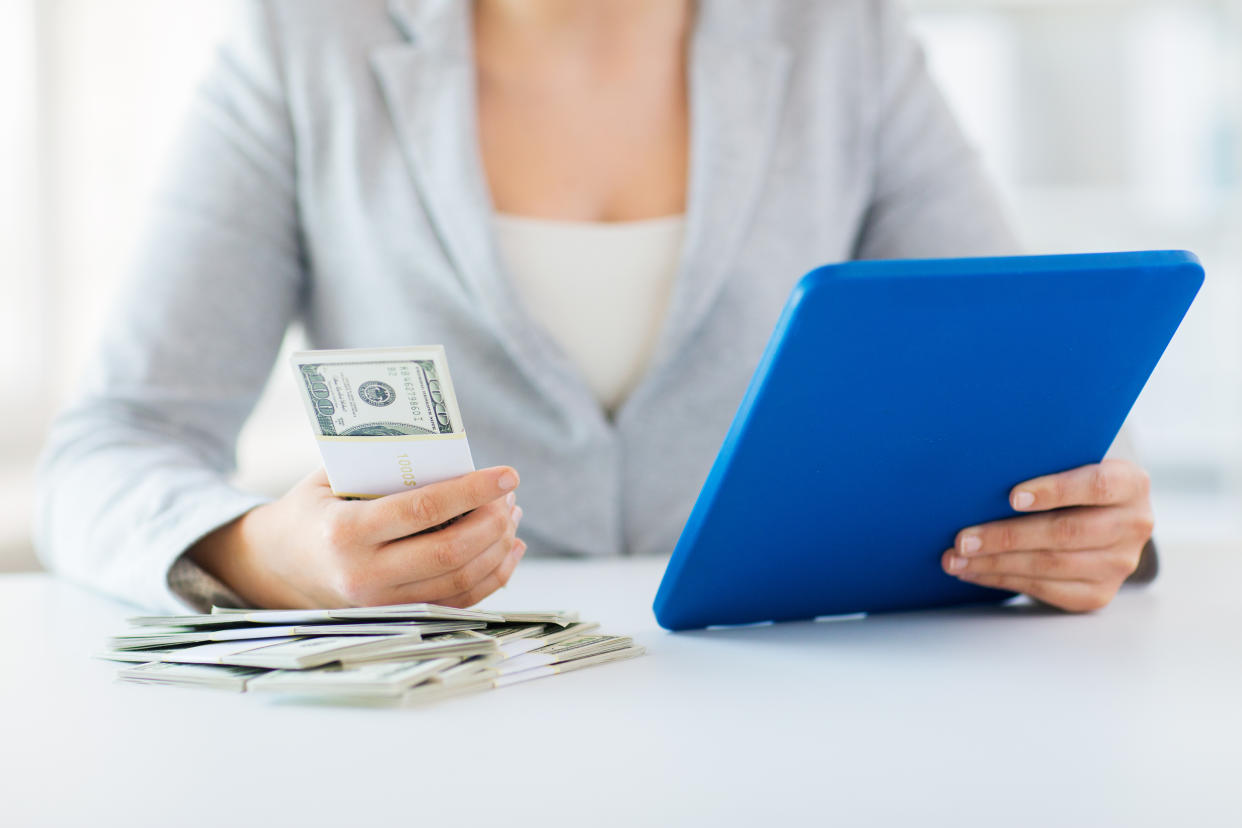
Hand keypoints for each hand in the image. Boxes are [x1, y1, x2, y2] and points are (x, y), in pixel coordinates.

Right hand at [190, 466, 525, 608]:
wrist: (278, 563)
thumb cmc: (315, 508)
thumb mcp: (332, 478)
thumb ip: (383, 466)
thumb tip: (454, 456)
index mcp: (345, 533)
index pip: (423, 511)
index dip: (472, 492)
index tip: (507, 474)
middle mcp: (364, 576)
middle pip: (450, 552)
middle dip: (492, 521)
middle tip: (510, 495)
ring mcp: (382, 605)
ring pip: (460, 581)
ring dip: (497, 546)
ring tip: (511, 514)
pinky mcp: (399, 617)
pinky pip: (459, 602)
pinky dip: (493, 576)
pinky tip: (509, 548)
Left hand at [941, 459, 1154, 611]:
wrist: (1105, 518)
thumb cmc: (1073, 483)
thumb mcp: (1073, 464)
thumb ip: (1045, 465)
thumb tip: (979, 476)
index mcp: (1130, 483)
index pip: (1095, 486)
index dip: (1054, 491)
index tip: (1012, 497)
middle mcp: (1133, 525)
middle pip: (1064, 532)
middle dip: (1006, 536)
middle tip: (962, 538)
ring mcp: (1118, 564)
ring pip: (1050, 565)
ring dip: (995, 563)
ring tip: (956, 558)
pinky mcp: (1098, 593)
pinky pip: (1044, 589)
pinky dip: (1002, 579)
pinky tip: (973, 571)